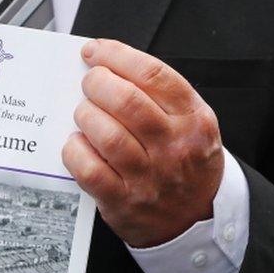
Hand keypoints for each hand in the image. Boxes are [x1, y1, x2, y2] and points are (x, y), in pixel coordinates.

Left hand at [63, 39, 224, 247]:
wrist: (197, 220)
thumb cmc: (186, 163)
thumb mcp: (192, 123)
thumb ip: (158, 95)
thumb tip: (107, 65)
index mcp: (193, 119)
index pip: (153, 74)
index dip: (116, 56)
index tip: (95, 52)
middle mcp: (174, 146)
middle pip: (126, 101)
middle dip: (97, 83)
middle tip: (90, 84)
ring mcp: (149, 177)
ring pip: (107, 134)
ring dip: (86, 116)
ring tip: (85, 114)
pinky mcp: (123, 201)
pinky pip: (89, 170)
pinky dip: (76, 151)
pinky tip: (78, 144)